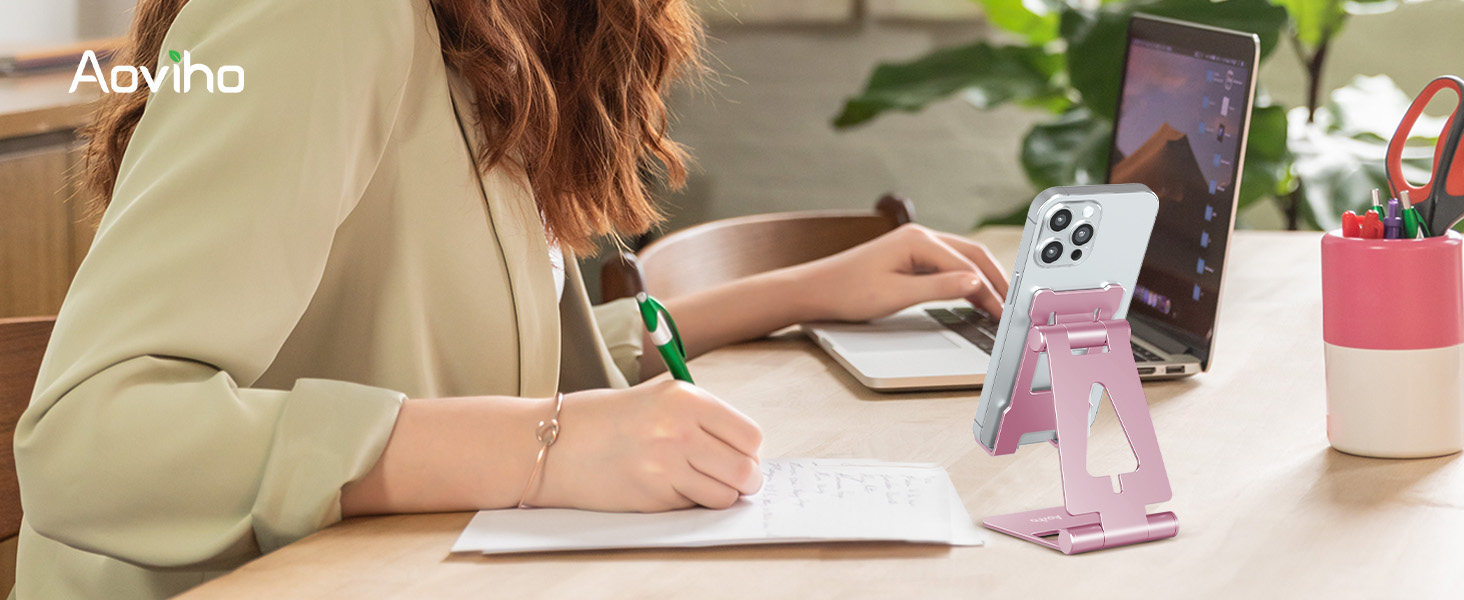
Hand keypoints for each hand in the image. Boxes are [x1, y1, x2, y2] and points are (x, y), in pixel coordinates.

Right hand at [532, 380, 763, 511]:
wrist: (554, 443)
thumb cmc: (607, 419)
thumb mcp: (658, 397)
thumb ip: (702, 416)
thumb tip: (746, 448)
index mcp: (685, 399)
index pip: (750, 436)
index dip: (749, 450)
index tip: (739, 454)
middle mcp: (679, 430)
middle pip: (745, 469)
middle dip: (745, 478)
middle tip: (733, 477)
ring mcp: (666, 466)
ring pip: (726, 494)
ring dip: (721, 494)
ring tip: (700, 482)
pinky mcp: (653, 496)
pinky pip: (694, 506)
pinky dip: (691, 502)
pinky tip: (670, 487)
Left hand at [793, 223, 1009, 321]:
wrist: (815, 289)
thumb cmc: (847, 292)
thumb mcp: (896, 295)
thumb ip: (938, 288)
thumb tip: (975, 283)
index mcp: (917, 240)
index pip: (967, 266)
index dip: (990, 291)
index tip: (1005, 313)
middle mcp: (920, 236)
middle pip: (971, 255)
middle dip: (995, 280)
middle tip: (1013, 306)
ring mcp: (915, 244)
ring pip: (961, 259)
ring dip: (982, 279)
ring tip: (1000, 304)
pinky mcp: (909, 256)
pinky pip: (947, 264)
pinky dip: (965, 279)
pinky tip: (974, 296)